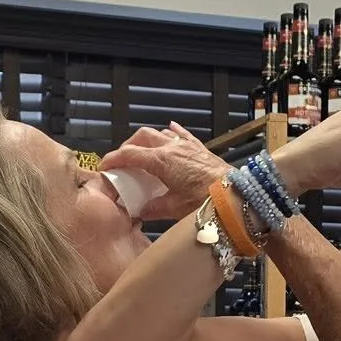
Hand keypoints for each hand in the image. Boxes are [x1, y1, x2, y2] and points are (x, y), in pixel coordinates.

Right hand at [97, 123, 223, 222]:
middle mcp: (172, 148)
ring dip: (148, 140)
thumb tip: (140, 211)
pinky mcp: (200, 149)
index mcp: (161, 160)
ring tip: (143, 153)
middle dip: (129, 145)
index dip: (113, 159)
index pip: (129, 154)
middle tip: (123, 161)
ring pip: (161, 133)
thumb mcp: (174, 208)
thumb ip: (153, 208)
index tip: (104, 167)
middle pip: (143, 136)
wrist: (235, 195)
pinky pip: (182, 135)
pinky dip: (172, 132)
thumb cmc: (204, 201)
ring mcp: (187, 146)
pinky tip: (170, 129)